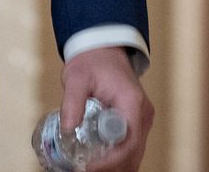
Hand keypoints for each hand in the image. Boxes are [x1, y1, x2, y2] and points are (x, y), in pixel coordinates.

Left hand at [60, 47, 154, 170]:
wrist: (103, 49)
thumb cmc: (91, 61)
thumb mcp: (76, 78)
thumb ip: (72, 102)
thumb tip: (67, 129)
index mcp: (131, 103)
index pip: (128, 142)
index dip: (111, 160)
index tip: (89, 166)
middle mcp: (142, 114)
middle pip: (133, 152)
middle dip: (111, 166)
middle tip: (85, 169)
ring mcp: (141, 119)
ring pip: (134, 153)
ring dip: (115, 165)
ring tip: (89, 166)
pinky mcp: (135, 121)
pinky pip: (130, 146)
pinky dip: (117, 158)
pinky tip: (98, 162)